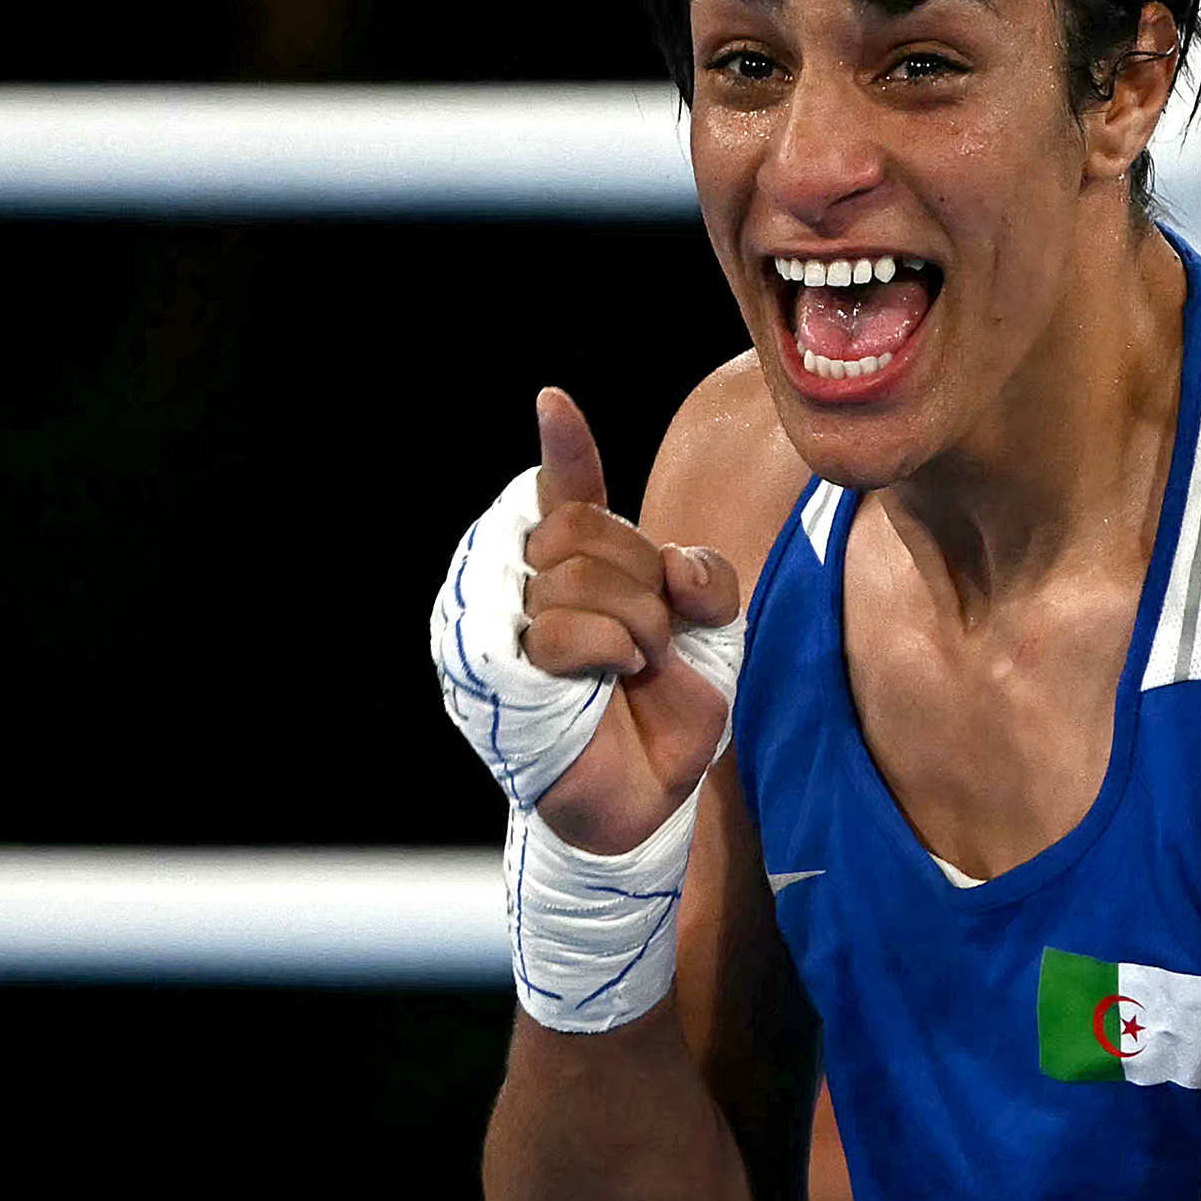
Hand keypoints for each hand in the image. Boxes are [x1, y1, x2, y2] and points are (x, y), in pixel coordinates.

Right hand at [520, 389, 744, 854]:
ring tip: (632, 669)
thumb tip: (676, 564)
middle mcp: (520, 583)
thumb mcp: (710, 636)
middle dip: (643, 581)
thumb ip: (707, 579)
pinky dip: (607, 649)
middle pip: (584, 525)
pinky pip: (561, 626)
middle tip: (653, 642)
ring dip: (634, 623)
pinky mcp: (489, 668)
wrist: (644, 798)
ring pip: (576, 572)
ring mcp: (496, 624)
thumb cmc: (662, 714)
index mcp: (567, 565)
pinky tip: (611, 677)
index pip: (562, 490)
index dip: (564, 446)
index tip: (554, 402)